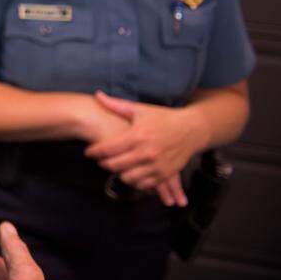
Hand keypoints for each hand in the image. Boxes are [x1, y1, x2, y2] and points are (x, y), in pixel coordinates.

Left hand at [84, 91, 203, 192]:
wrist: (192, 129)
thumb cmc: (163, 117)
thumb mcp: (140, 109)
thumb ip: (116, 105)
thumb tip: (96, 95)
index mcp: (137, 135)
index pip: (108, 149)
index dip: (94, 152)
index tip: (88, 152)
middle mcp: (146, 152)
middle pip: (115, 165)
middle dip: (103, 163)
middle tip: (100, 160)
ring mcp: (156, 165)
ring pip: (127, 178)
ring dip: (118, 173)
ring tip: (115, 166)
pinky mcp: (165, 174)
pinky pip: (144, 184)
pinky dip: (134, 181)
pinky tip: (130, 173)